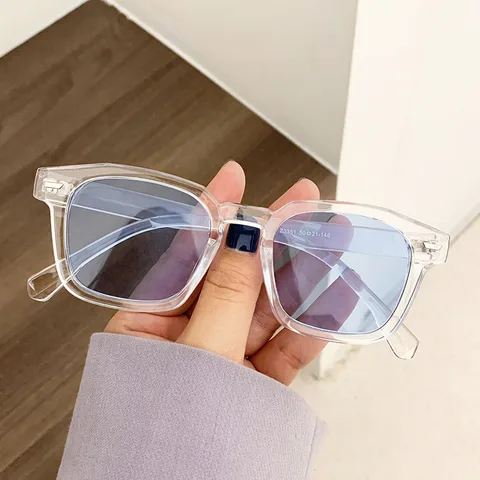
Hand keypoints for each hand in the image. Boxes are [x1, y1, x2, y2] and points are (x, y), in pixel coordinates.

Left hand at [105, 161, 330, 384]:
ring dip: (301, 276)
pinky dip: (311, 325)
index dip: (211, 212)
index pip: (184, 256)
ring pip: (265, 309)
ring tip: (332, 240)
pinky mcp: (254, 387)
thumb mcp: (199, 355)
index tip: (234, 175)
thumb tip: (244, 237)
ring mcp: (223, 361)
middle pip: (234, 276)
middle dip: (271, 239)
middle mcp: (186, 337)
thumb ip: (226, 296)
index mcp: (149, 326)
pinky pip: (285, 349)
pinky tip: (337, 295)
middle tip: (303, 203)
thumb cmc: (171, 438)